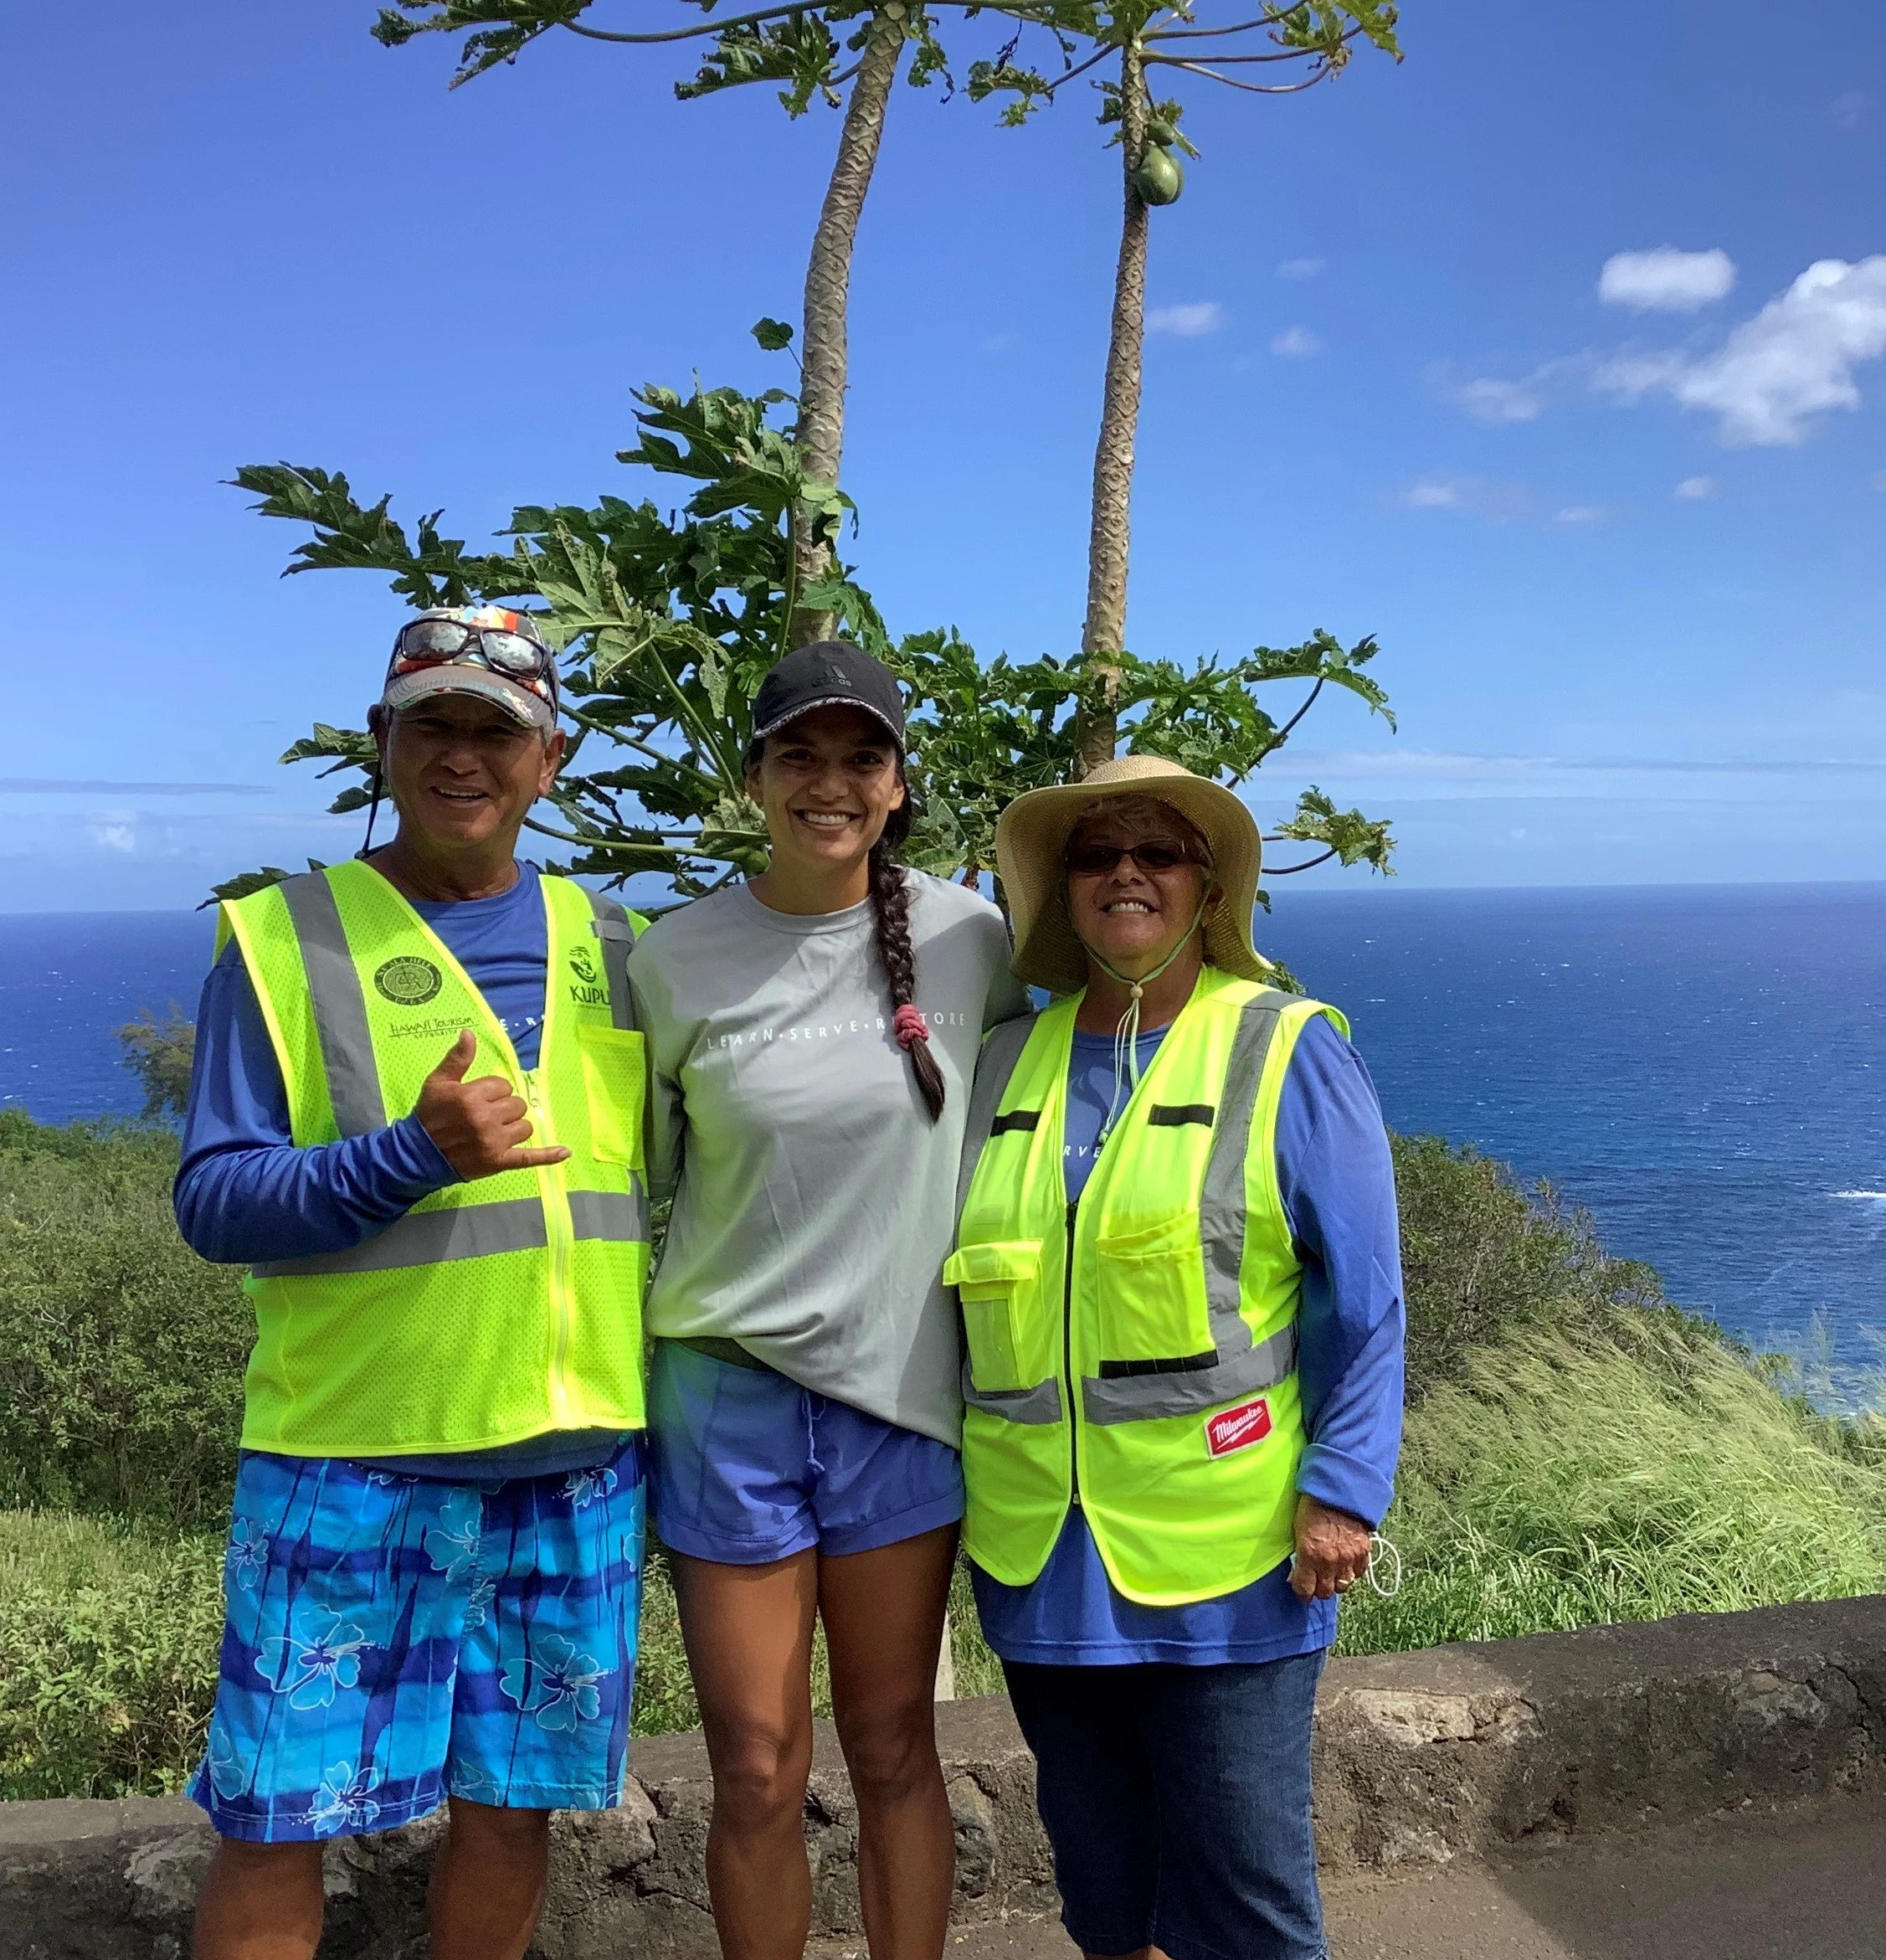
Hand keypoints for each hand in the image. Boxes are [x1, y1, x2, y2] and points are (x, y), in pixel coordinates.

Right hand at [415, 1030, 570, 1180]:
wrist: (418, 1155)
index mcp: (472, 1097)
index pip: (503, 1086)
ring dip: (515, 1126)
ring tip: (495, 1130)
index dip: (493, 1091)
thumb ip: (457, 1058)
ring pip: (525, 1126)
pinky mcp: (499, 1162)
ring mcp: (494, 1142)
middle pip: (517, 1104)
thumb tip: (469, 1033)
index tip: (477, 1099)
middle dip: (504, 1107)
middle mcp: (485, 1119)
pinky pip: (528, 1158)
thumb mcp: (438, 1082)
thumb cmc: (429, 1115)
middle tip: (484, 1116)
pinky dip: (547, 1156)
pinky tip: (564, 1153)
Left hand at [1289, 1494, 1372, 1602]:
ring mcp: (1349, 1558)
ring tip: (1331, 1574)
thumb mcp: (1298, 1530)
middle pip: (1325, 1593)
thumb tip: (1298, 1573)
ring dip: (1336, 1582)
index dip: (1301, 1592)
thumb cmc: (1313, 1506)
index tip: (1301, 1590)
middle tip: (1316, 1581)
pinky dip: (1352, 1572)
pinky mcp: (1364, 1552)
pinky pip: (1359, 1574)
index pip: (1304, 1589)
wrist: (1340, 1490)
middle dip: (1318, 1589)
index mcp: (1309, 1554)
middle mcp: (1330, 1561)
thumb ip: (1300, 1554)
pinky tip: (1346, 1564)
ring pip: (1343, 1586)